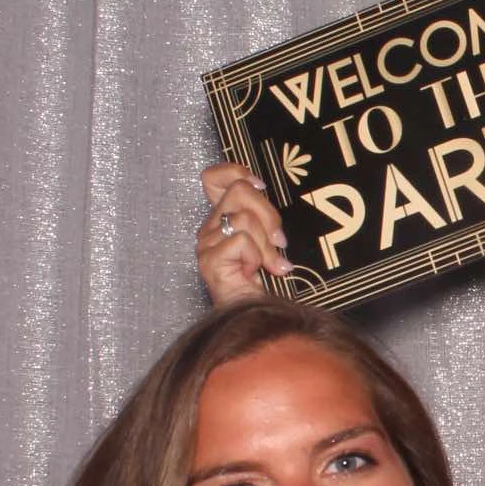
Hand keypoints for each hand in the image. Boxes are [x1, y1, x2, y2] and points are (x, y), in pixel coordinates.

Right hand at [197, 162, 288, 305]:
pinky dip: (256, 257)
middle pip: (240, 190)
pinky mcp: (209, 259)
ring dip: (266, 245)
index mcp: (221, 218)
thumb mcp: (268, 237)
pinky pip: (241, 240)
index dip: (235, 172)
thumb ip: (262, 214)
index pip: (212, 177)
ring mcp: (206, 243)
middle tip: (278, 242)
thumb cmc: (264, 279)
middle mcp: (209, 227)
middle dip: (269, 215)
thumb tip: (261, 186)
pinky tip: (253, 272)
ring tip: (268, 264)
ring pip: (245, 218)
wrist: (257, 313)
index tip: (259, 186)